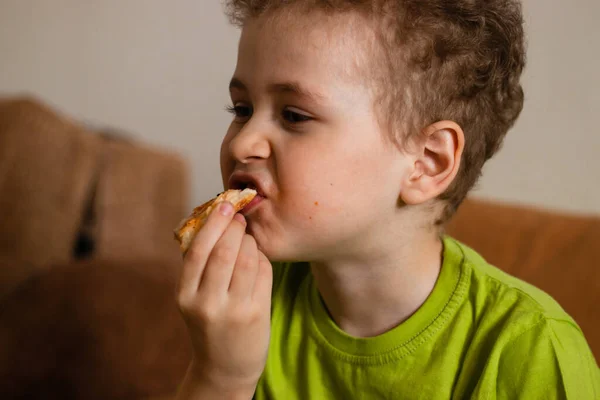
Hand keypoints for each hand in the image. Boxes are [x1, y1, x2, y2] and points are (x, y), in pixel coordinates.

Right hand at [176, 201, 272, 395]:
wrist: (224, 367)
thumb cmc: (209, 323)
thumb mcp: (192, 299)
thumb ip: (198, 266)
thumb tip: (213, 220)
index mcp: (185, 296)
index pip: (198, 251)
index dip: (213, 224)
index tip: (223, 206)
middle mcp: (207, 304)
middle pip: (224, 252)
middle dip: (234, 228)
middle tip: (238, 217)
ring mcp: (233, 310)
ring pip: (247, 260)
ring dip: (250, 242)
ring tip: (247, 238)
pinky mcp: (256, 314)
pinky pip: (263, 274)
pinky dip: (262, 258)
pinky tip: (257, 257)